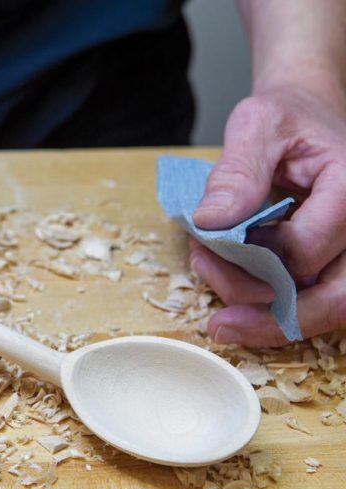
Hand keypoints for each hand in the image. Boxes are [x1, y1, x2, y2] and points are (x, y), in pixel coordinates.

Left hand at [190, 86, 345, 345]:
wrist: (307, 114)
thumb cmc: (286, 116)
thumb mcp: (256, 126)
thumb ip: (237, 172)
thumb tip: (211, 222)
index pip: (306, 249)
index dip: (253, 260)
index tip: (208, 244)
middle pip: (334, 298)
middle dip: (268, 316)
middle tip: (217, 322)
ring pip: (330, 310)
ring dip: (272, 319)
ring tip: (221, 312)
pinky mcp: (343, 261)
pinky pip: (319, 301)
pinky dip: (280, 310)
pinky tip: (241, 301)